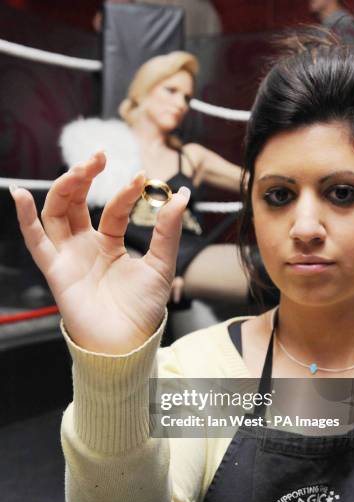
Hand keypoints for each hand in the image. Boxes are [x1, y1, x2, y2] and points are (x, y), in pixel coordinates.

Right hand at [11, 152, 189, 353]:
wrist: (129, 343)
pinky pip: (35, 242)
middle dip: (84, 177)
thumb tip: (182, 194)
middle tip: (99, 156)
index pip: (111, 209)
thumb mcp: (162, 265)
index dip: (124, 192)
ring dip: (63, 188)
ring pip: (56, 213)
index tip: (142, 178)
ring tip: (80, 170)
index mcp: (109, 244)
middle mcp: (85, 247)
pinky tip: (20, 195)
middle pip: (75, 203)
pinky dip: (25, 219)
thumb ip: (168, 230)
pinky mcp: (56, 271)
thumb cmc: (144, 310)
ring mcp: (69, 257)